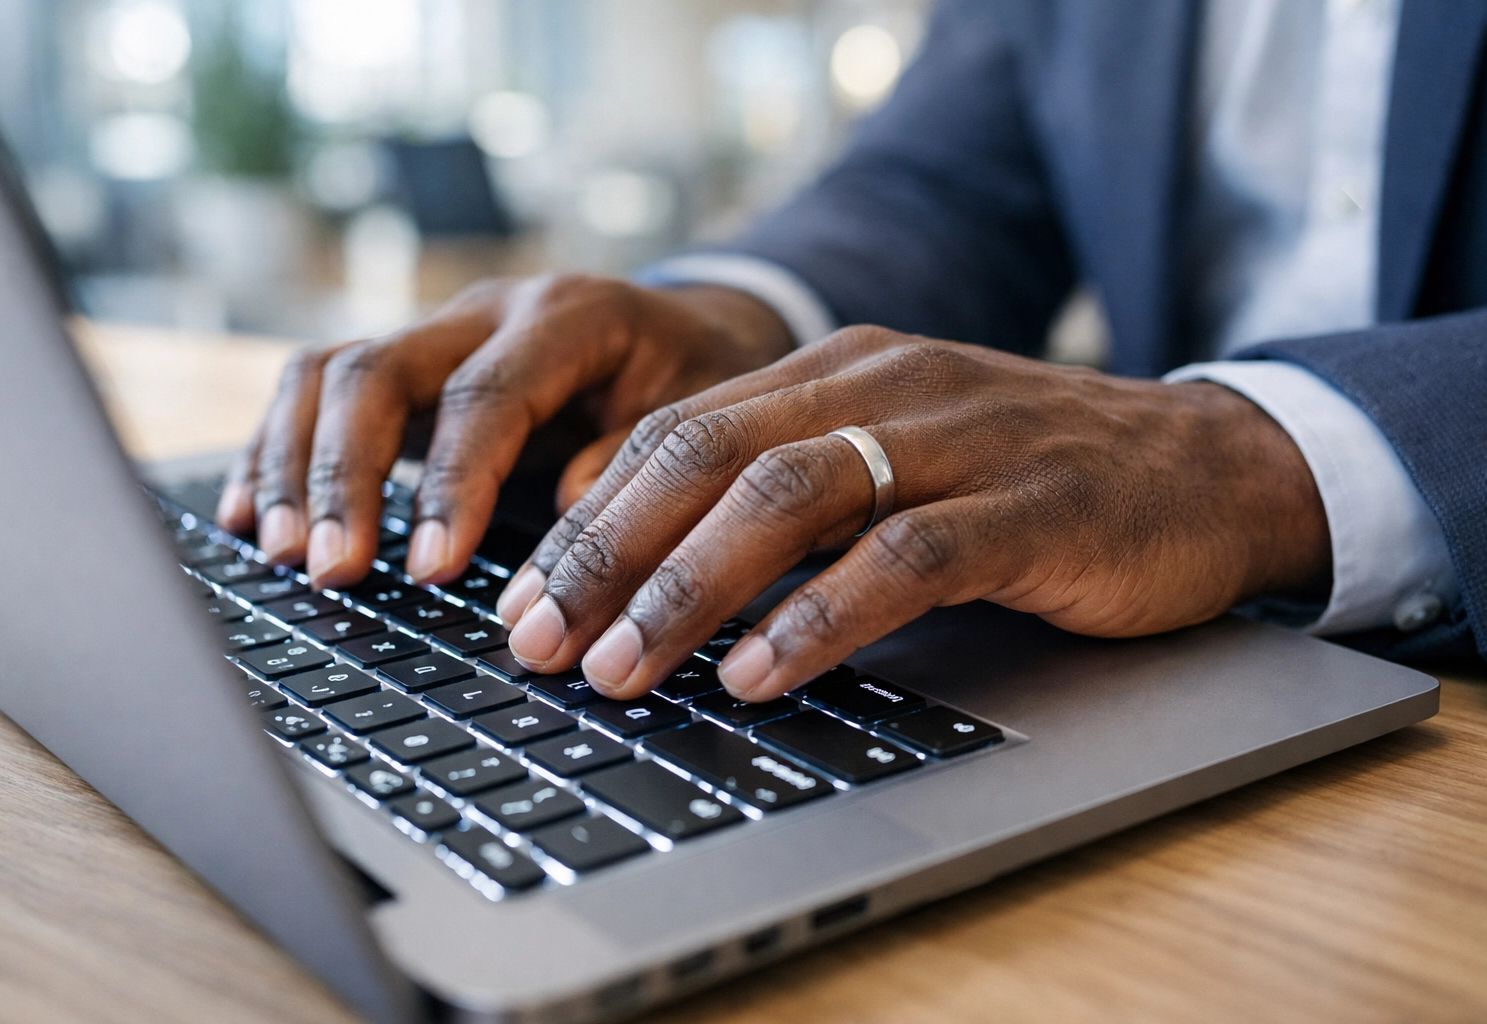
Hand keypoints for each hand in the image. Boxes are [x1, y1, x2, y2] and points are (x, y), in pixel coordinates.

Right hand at [215, 275, 793, 588]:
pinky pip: (315, 390)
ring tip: (280, 553)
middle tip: (332, 570)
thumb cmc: (693, 379)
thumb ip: (638, 460)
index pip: (487, 395)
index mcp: (568, 318)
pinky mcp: (407, 367)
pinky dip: (275, 450)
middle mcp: (487, 313)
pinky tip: (248, 515)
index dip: (453, 484)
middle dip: (344, 475)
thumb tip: (567, 516)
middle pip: (378, 370)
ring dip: (293, 464)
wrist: (685, 328)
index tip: (430, 569)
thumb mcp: (699, 415)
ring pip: (328, 372)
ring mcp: (436, 333)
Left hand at [499, 326, 1331, 701]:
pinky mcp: (1031, 506)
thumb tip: (658, 584)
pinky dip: (821, 616)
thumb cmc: (1031, 483)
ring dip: (689, 587)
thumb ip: (793, 501)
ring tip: (621, 666)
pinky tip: (760, 674)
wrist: (1210, 467)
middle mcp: (882, 386)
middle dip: (607, 554)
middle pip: (707, 457)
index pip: (675, 435)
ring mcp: (959, 441)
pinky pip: (906, 556)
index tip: (522, 601)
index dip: (588, 519)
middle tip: (536, 640)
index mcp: (837, 373)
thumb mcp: (895, 467)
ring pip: (790, 497)